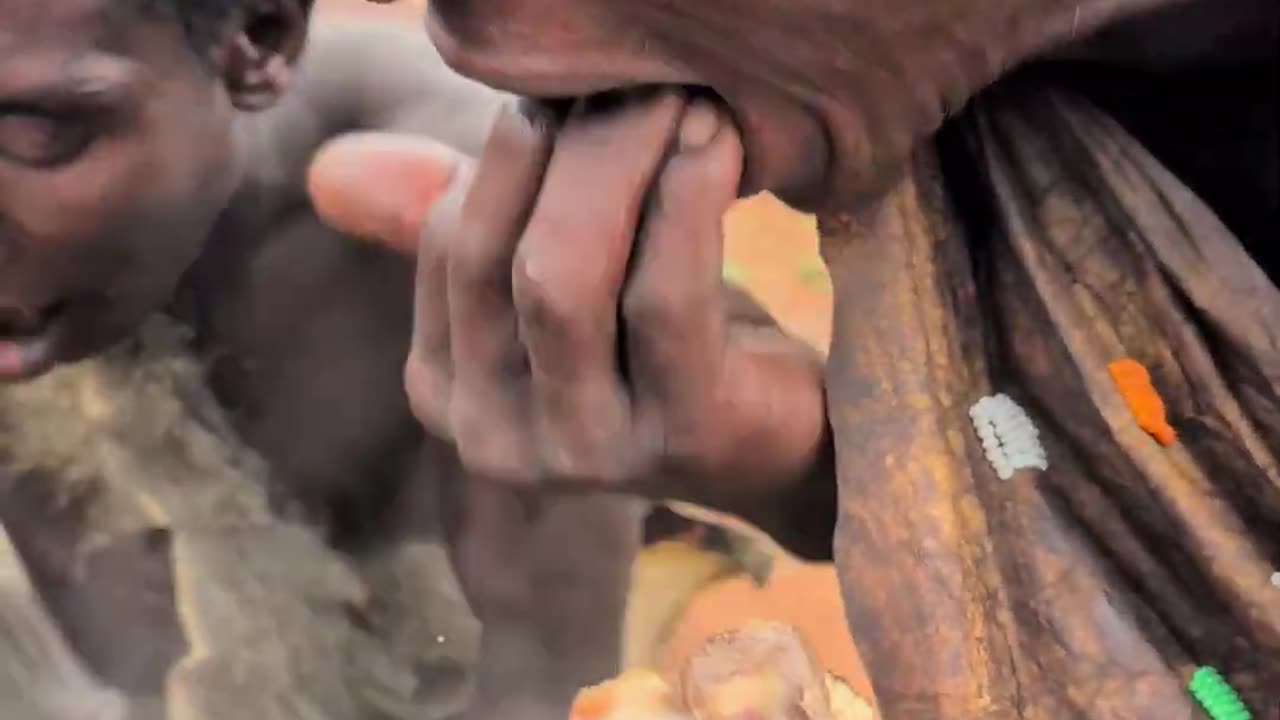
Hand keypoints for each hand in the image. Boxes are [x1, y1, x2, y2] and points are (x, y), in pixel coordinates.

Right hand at [309, 93, 829, 521]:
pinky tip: (713, 138)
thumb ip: (461, 223)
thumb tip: (328, 170)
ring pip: (565, 276)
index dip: (508, 148)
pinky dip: (685, 199)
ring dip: (619, 161)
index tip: (569, 82)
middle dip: (563, 145)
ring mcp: (583, 453)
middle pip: (498, 258)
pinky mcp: (679, 440)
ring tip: (675, 93)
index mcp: (447, 392)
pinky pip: (665, 296)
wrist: (782, 440)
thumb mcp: (554, 276)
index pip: (448, 242)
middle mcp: (494, 439)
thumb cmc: (662, 345)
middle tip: (631, 71)